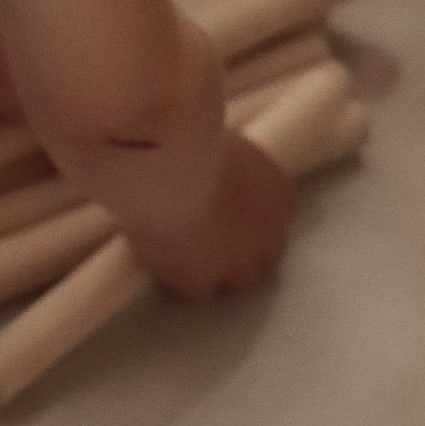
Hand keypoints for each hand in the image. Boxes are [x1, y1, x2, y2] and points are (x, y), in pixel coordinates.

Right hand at [124, 130, 293, 304]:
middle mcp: (270, 237)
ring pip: (226, 279)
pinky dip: (168, 274)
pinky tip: (146, 253)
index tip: (217, 207)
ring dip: (204, 266)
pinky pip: (186, 289)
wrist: (167, 167)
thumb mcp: (218, 142)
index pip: (270, 216)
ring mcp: (238, 266)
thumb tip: (202, 165)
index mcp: (279, 195)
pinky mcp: (200, 284)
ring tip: (167, 246)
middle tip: (194, 232)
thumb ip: (222, 164)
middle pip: (257, 253)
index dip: (243, 215)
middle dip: (232, 247)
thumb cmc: (189, 136)